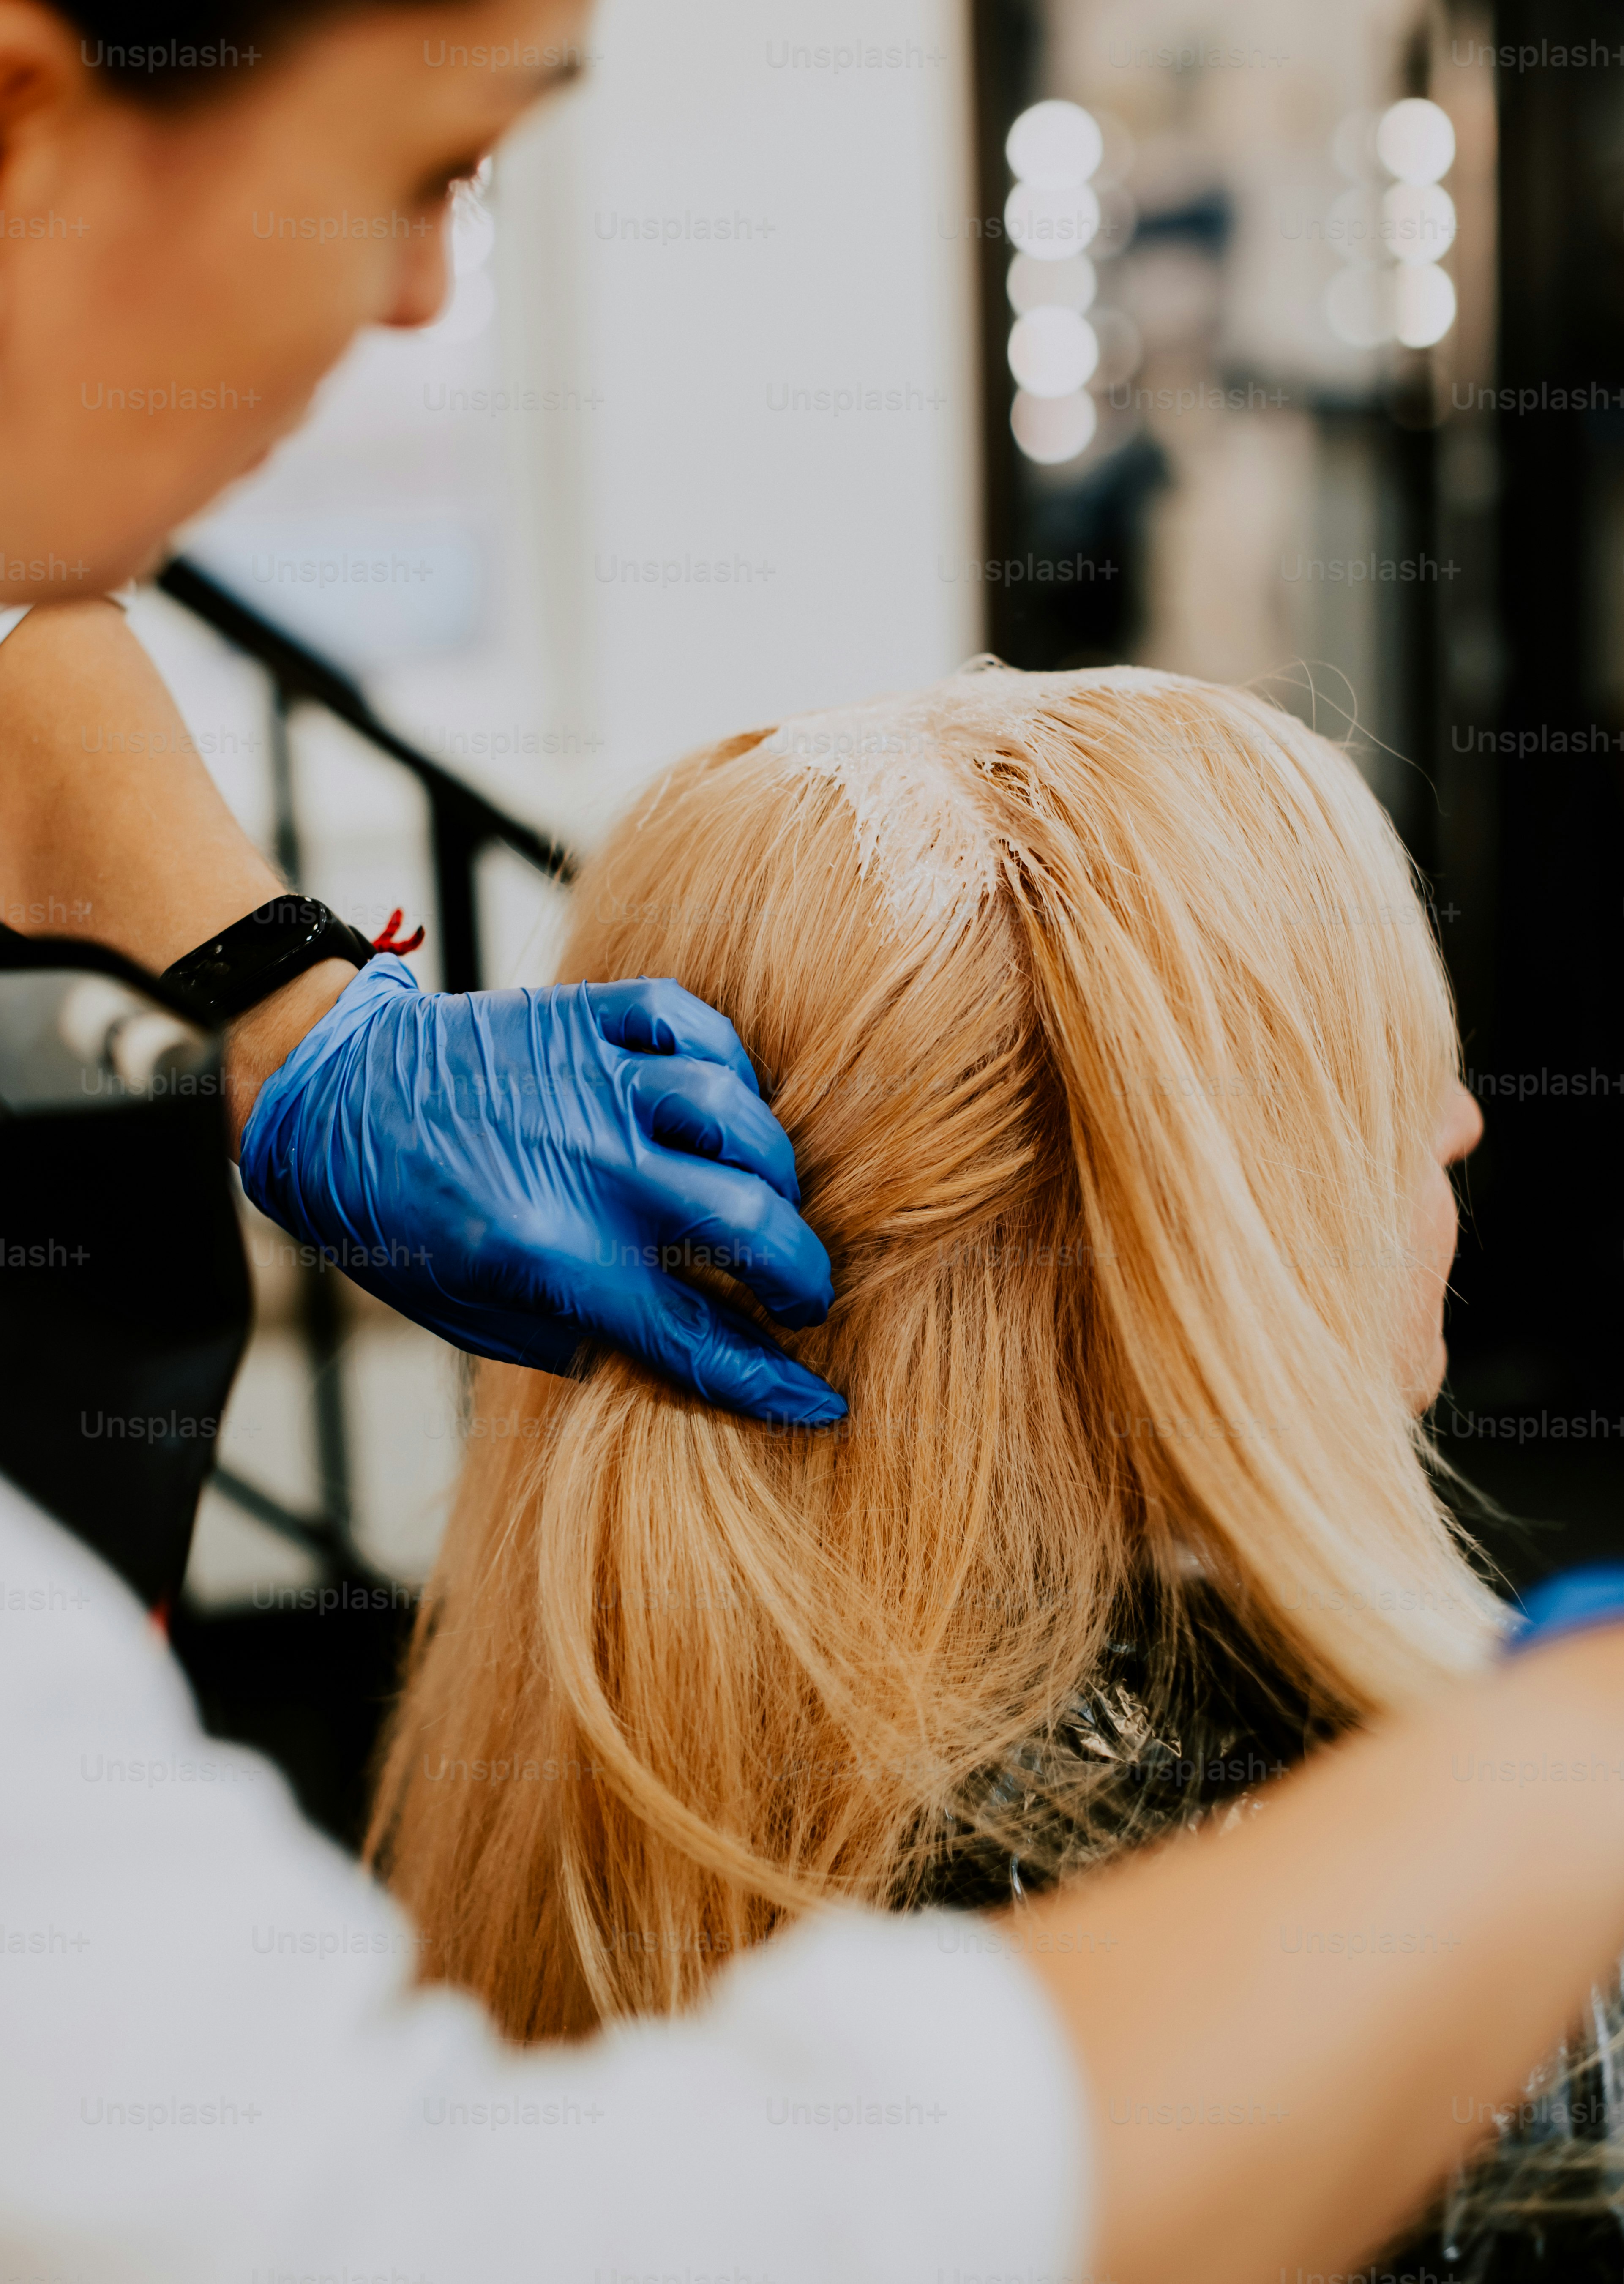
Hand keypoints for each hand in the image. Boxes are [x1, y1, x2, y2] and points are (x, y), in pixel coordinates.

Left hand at [238, 956, 844, 1423]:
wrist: (321, 1095)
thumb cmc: (393, 1220)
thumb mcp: (472, 1313)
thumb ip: (583, 1333)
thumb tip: (686, 1352)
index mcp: (552, 1256)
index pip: (696, 1335)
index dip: (771, 1377)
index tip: (821, 1401)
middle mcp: (586, 1166)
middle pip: (748, 1220)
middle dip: (801, 1273)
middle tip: (801, 1294)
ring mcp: (591, 1081)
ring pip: (737, 1114)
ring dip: (770, 1167)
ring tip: (762, 1196)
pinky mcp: (584, 1017)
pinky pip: (694, 1024)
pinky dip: (725, 1058)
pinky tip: (718, 1099)